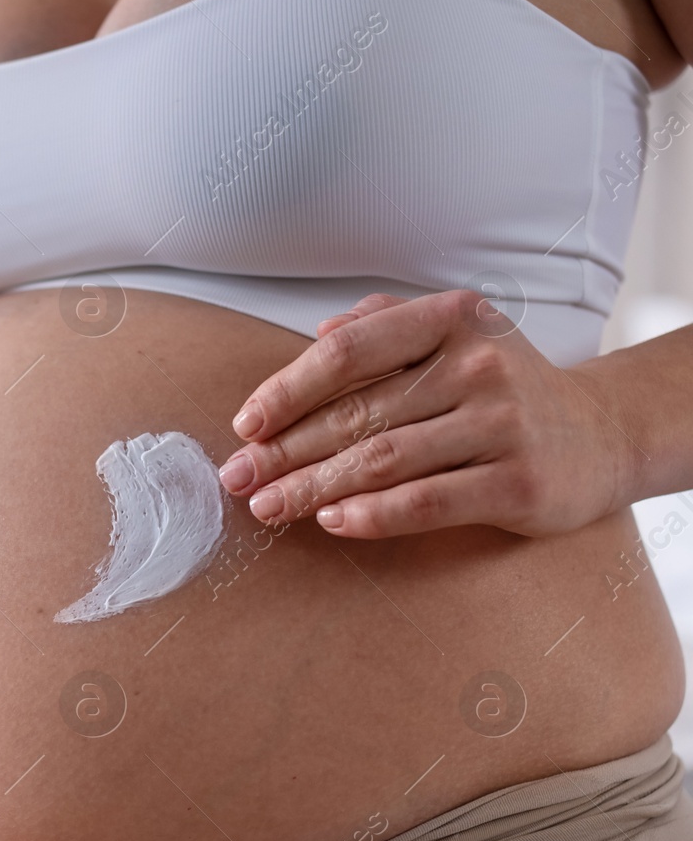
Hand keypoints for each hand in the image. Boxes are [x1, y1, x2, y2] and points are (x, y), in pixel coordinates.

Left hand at [216, 290, 636, 538]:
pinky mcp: (519, 483)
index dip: (288, 389)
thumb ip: (384, 324)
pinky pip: (427, 502)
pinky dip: (372, 514)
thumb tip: (316, 333)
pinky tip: (331, 521)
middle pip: (356, 414)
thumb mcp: (452, 335)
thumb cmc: (500, 386)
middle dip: (285, 451)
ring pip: (382, 461)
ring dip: (313, 487)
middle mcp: (479, 365)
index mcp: (452, 319)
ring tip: (268, 506)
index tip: (246, 425)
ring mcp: (503, 424)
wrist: (601, 434)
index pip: (348, 352)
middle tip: (239, 477)